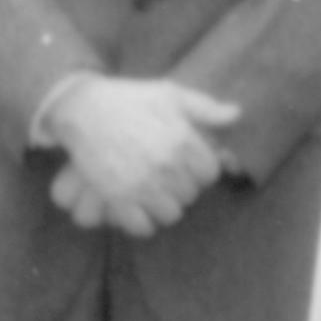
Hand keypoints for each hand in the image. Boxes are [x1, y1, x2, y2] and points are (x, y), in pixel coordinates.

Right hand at [46, 76, 240, 238]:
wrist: (83, 109)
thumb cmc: (130, 99)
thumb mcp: (170, 94)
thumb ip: (205, 107)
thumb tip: (237, 114)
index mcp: (182, 141)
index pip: (210, 173)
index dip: (201, 170)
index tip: (189, 165)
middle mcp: (165, 166)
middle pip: (190, 195)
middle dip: (183, 186)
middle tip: (169, 177)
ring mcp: (141, 184)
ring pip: (171, 214)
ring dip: (165, 205)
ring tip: (156, 192)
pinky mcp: (116, 198)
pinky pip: (142, 226)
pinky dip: (144, 222)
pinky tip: (140, 207)